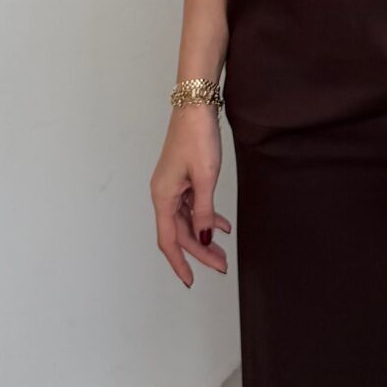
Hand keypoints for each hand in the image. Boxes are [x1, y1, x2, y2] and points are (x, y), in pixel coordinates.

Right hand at [149, 107, 232, 286]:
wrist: (195, 106)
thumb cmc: (197, 137)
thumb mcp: (205, 178)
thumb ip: (204, 211)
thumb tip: (203, 237)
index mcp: (163, 196)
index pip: (169, 240)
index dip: (180, 262)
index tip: (190, 280)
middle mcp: (163, 194)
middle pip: (180, 232)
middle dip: (200, 251)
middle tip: (221, 265)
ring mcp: (173, 186)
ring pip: (187, 220)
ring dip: (204, 235)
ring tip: (223, 250)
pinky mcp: (182, 178)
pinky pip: (192, 205)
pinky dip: (206, 216)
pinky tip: (222, 225)